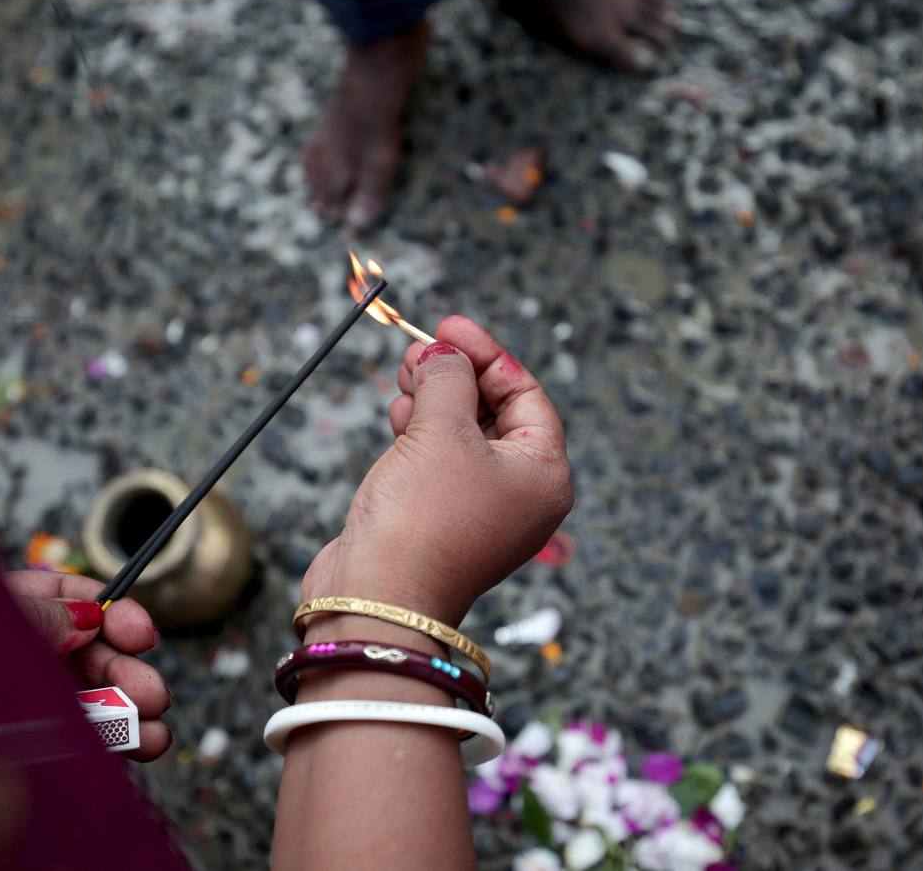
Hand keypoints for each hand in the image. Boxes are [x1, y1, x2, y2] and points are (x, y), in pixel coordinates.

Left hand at [4, 569, 171, 761]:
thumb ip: (41, 616)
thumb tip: (88, 618)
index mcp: (3, 610)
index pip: (70, 596)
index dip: (115, 613)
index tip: (142, 635)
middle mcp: (17, 651)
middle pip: (88, 654)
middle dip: (127, 675)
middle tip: (153, 695)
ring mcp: (19, 698)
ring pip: (86, 701)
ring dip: (127, 716)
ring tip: (155, 736)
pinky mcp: (20, 741)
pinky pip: (70, 740)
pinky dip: (104, 744)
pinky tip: (129, 748)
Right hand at [302, 315, 572, 626]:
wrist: (378, 596)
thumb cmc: (423, 518)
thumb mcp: (443, 429)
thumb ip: (448, 377)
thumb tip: (444, 353)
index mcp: (544, 475)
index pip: (526, 394)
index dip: (487, 354)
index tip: (448, 326)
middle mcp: (521, 495)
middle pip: (495, 412)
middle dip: (457, 375)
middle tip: (420, 349)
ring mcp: (480, 510)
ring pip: (461, 435)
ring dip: (433, 399)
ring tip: (404, 377)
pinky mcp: (440, 520)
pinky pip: (437, 461)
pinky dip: (419, 431)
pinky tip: (397, 415)